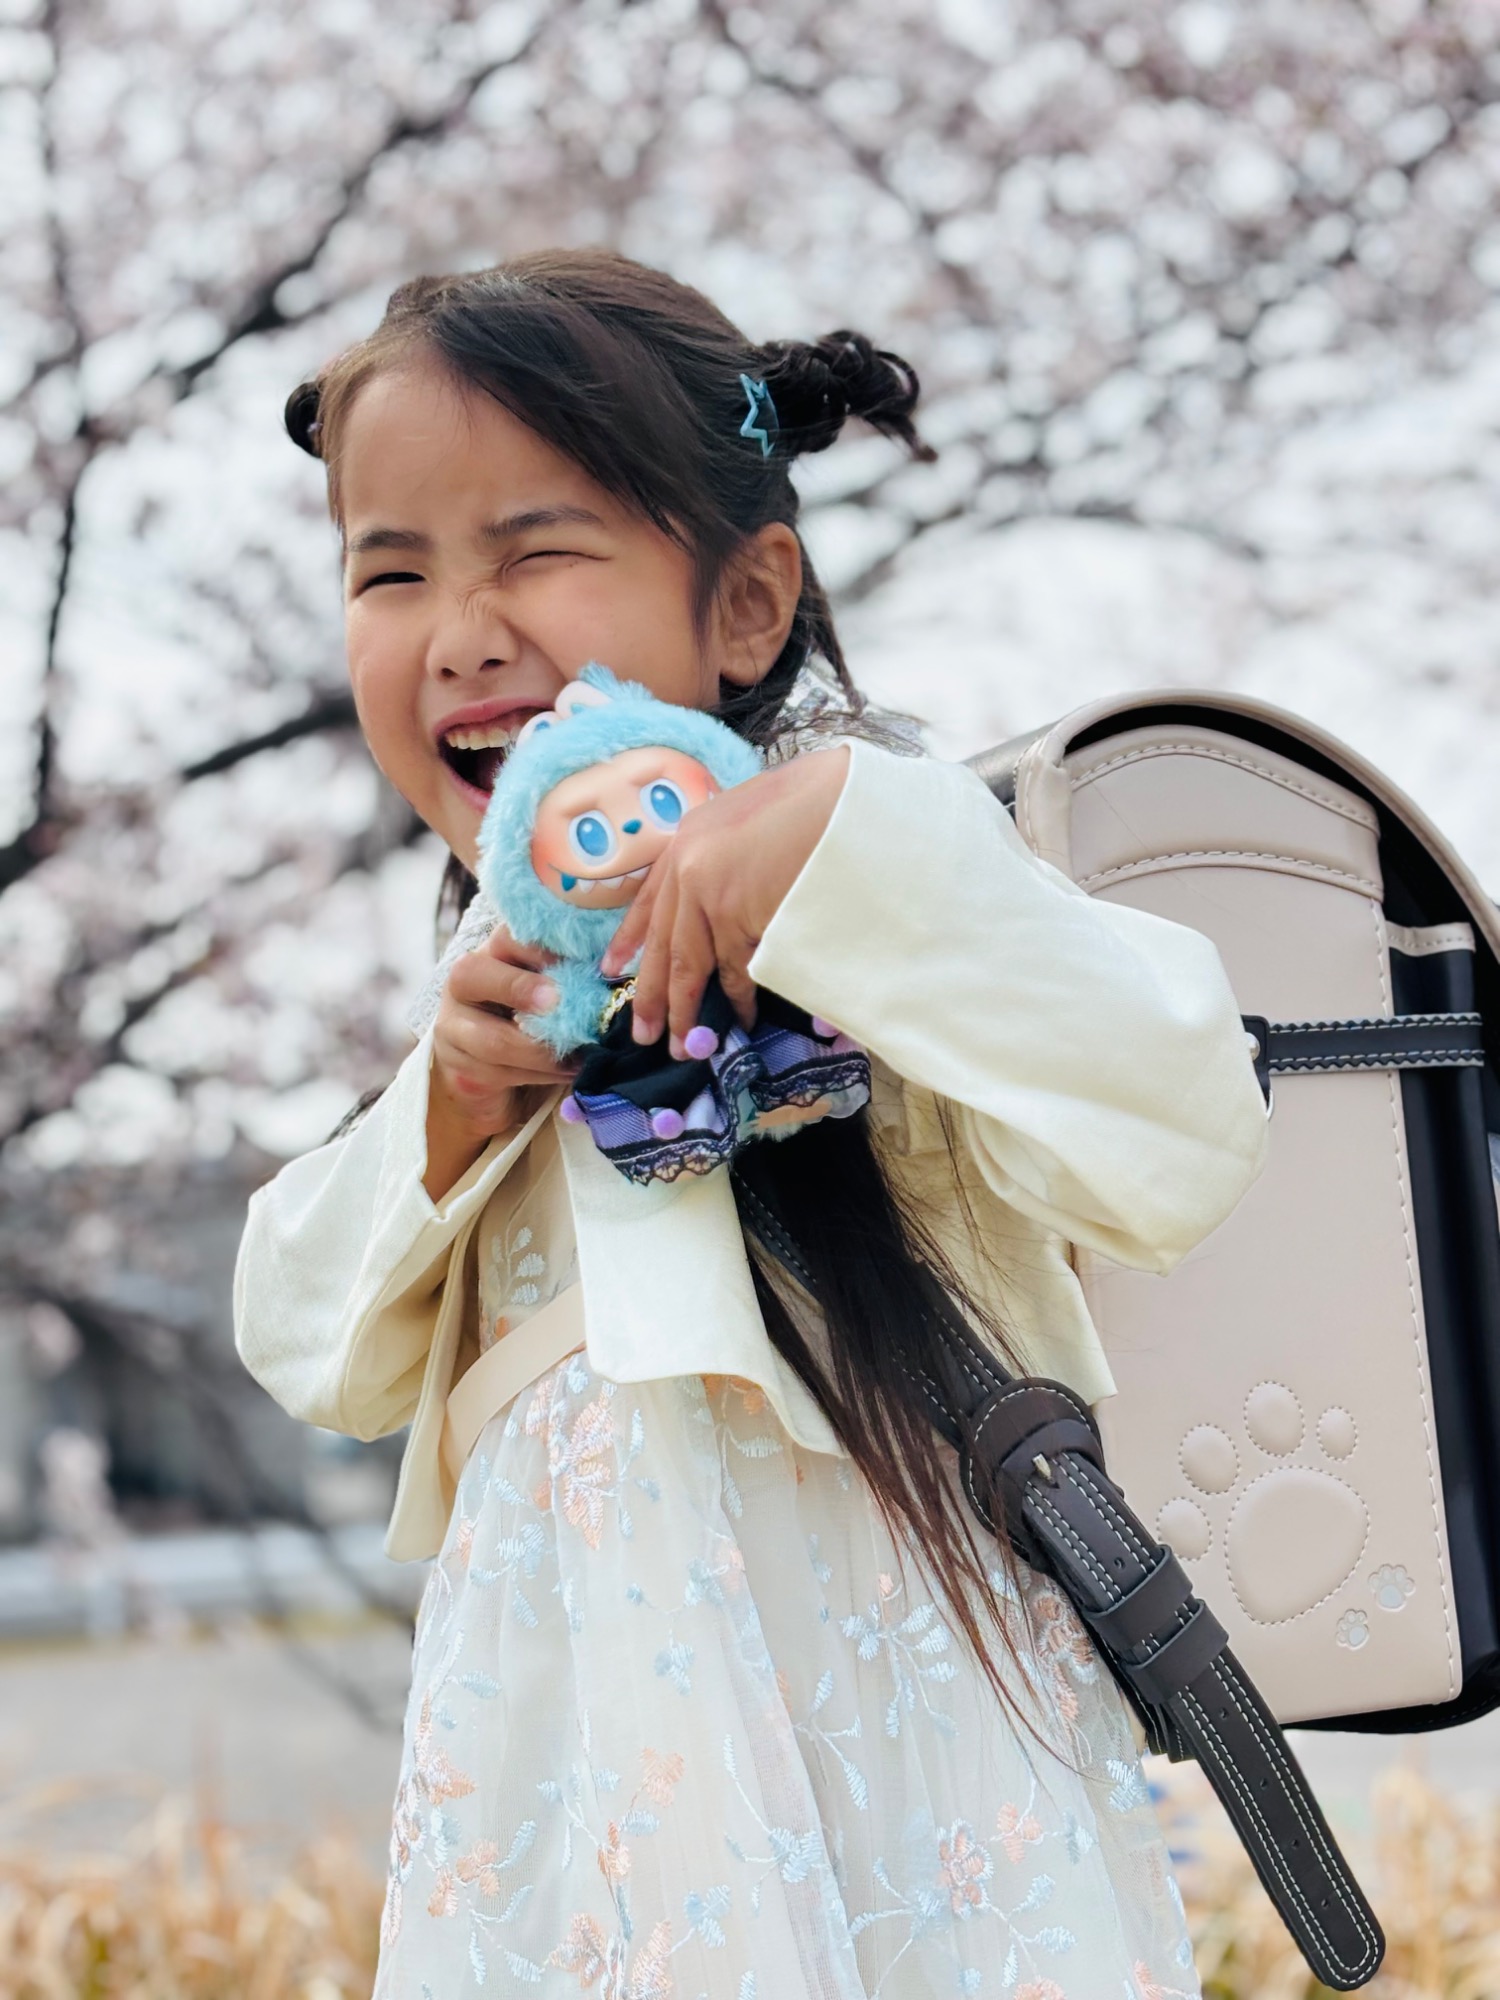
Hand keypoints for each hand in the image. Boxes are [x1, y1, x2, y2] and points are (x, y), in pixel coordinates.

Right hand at [424, 926, 575, 1199]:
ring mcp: (452, 1027)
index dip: (540, 946)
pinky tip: (571, 1072)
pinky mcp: (460, 1068)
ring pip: (493, 1040)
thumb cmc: (534, 1018)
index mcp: (491, 951)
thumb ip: (572, 974)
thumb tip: (621, 966)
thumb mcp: (551, 987)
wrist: (492, 1074)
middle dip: (520, 988)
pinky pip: (500, 1074)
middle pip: (472, 975)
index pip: (506, 936)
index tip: (581, 958)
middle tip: (559, 1001)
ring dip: (544, 1051)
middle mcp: (463, 983)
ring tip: (583, 1054)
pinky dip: (543, 1075)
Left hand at [601, 746, 849, 1056]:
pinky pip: (735, 969)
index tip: (610, 970)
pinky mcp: (738, 915)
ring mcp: (710, 892)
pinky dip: (739, 998)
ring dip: (689, 1009)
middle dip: (651, 994)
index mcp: (688, 839)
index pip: (649, 898)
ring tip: (686, 1044)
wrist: (842, 799)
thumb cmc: (812, 804)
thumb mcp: (751, 820)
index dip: (629, 938)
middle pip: (663, 943)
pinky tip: (741, 1018)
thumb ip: (725, 856)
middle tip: (643, 1034)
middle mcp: (688, 865)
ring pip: (691, 965)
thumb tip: (724, 899)